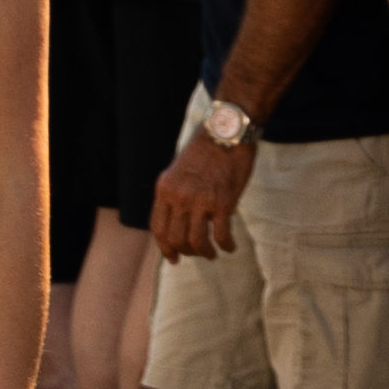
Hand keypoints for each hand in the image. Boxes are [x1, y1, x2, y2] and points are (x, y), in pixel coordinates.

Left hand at [149, 127, 255, 263]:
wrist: (227, 131)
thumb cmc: (205, 148)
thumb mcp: (178, 170)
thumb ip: (175, 193)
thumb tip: (180, 219)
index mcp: (165, 189)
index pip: (158, 228)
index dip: (165, 248)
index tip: (173, 257)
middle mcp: (179, 197)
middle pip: (176, 239)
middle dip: (187, 252)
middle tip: (198, 253)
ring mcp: (200, 201)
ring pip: (196, 241)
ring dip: (205, 253)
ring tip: (212, 253)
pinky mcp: (222, 202)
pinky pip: (221, 235)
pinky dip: (226, 245)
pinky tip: (230, 246)